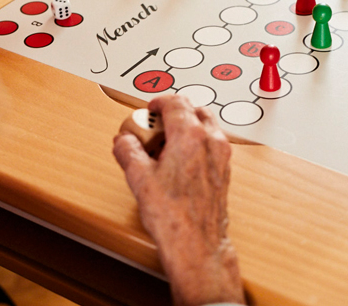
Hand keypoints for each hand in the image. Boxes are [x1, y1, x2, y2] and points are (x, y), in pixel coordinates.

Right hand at [113, 95, 244, 305]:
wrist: (196, 244)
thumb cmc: (173, 216)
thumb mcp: (139, 179)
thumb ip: (128, 151)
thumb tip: (124, 141)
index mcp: (190, 136)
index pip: (176, 102)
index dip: (159, 102)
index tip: (150, 109)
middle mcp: (211, 142)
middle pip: (194, 110)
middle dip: (174, 113)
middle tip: (156, 127)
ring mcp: (221, 156)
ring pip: (206, 126)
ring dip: (187, 127)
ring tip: (166, 145)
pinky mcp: (224, 171)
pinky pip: (211, 144)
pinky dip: (196, 143)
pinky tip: (179, 162)